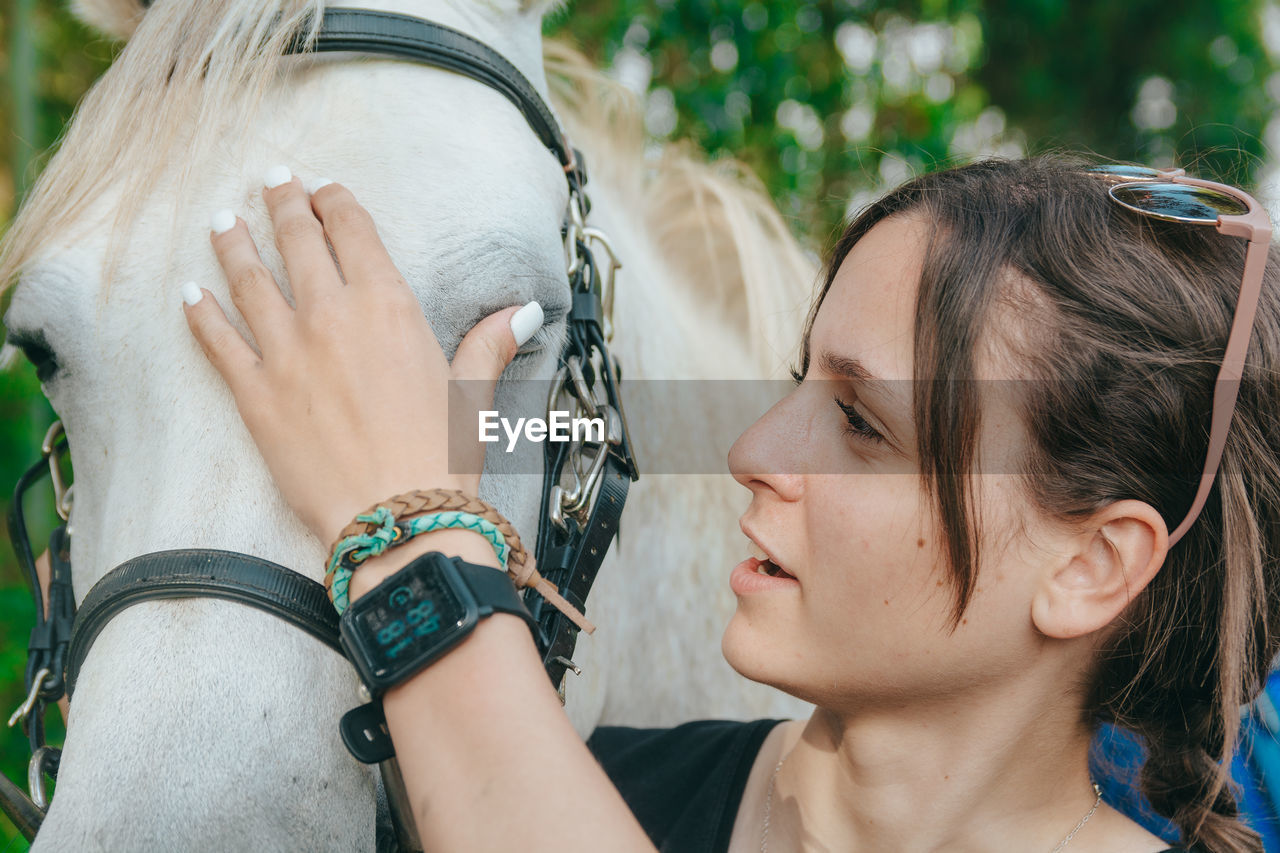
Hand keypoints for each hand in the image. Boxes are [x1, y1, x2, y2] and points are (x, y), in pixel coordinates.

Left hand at [181, 168, 543, 547]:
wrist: (396, 518)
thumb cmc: (441, 458)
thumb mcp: (471, 392)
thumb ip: (488, 343)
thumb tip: (524, 310)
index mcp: (388, 306)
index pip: (354, 232)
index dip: (336, 202)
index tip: (324, 188)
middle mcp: (331, 316)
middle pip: (298, 242)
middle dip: (284, 204)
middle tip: (271, 181)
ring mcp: (287, 352)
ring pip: (249, 280)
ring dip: (233, 244)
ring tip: (222, 219)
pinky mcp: (254, 394)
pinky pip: (218, 342)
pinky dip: (201, 314)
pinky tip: (190, 294)